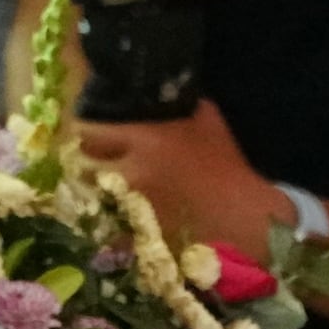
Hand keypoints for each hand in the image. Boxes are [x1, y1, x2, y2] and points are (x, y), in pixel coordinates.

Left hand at [78, 105, 287, 269]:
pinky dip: (109, 223)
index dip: (87, 135)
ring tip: (102, 193)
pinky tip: (118, 220)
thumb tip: (164, 91)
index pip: (89, 133)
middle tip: (92, 166)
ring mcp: (130, 207)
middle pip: (83, 167)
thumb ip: (180, 104)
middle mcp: (130, 172)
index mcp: (144, 140)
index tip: (91, 137)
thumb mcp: (208, 122)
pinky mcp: (136, 237)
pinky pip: (108, 228)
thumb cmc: (229, 168)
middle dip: (85, 166)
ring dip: (94, 195)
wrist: (245, 220)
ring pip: (91, 198)